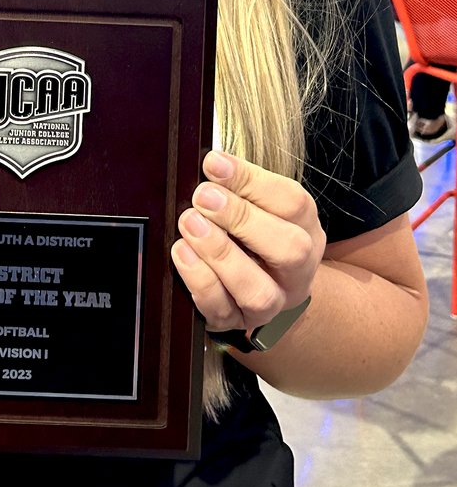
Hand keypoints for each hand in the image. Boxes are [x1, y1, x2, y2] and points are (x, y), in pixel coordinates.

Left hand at [170, 150, 324, 334]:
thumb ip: (237, 186)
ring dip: (220, 253)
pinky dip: (200, 281)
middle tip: (203, 197)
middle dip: (241, 218)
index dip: (251, 180)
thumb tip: (211, 163)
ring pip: (258, 290)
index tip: (213, 163)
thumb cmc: (251, 231)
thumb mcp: (256, 203)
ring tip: (190, 223)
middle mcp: (297, 270)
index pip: (292, 202)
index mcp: (305, 228)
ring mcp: (272, 302)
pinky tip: (182, 253)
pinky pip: (222, 311)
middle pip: (289, 249)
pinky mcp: (239, 323)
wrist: (259, 286)